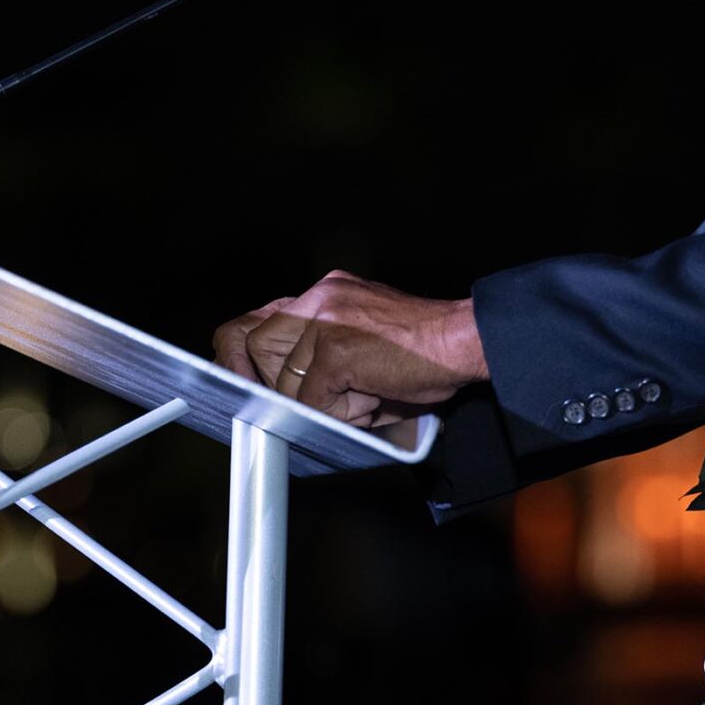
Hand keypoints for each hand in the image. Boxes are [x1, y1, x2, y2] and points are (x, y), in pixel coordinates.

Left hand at [213, 270, 487, 426]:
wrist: (463, 340)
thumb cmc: (423, 348)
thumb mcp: (364, 336)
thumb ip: (323, 353)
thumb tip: (291, 394)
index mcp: (325, 292)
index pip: (259, 318)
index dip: (242, 354)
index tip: (240, 379)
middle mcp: (319, 298)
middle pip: (252, 341)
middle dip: (267, 382)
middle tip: (295, 404)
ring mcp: (325, 321)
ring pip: (285, 379)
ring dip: (317, 402)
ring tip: (361, 397)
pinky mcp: (336, 349)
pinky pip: (314, 398)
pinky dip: (341, 411)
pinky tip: (373, 400)